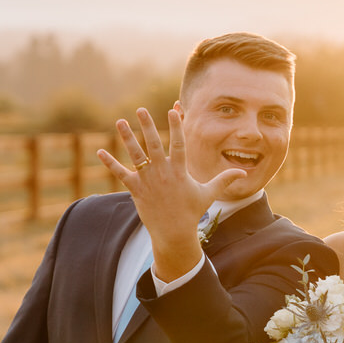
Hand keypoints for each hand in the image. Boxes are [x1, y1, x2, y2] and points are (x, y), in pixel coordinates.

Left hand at [97, 107, 245, 278]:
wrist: (174, 233)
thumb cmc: (192, 212)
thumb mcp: (209, 194)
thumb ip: (224, 180)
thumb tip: (243, 172)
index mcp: (180, 171)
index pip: (178, 143)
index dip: (176, 126)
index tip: (172, 109)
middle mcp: (163, 173)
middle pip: (153, 144)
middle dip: (147, 126)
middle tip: (141, 110)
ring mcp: (148, 181)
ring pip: (135, 155)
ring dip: (127, 137)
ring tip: (120, 121)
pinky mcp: (136, 189)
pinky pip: (121, 173)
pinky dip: (110, 163)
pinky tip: (100, 151)